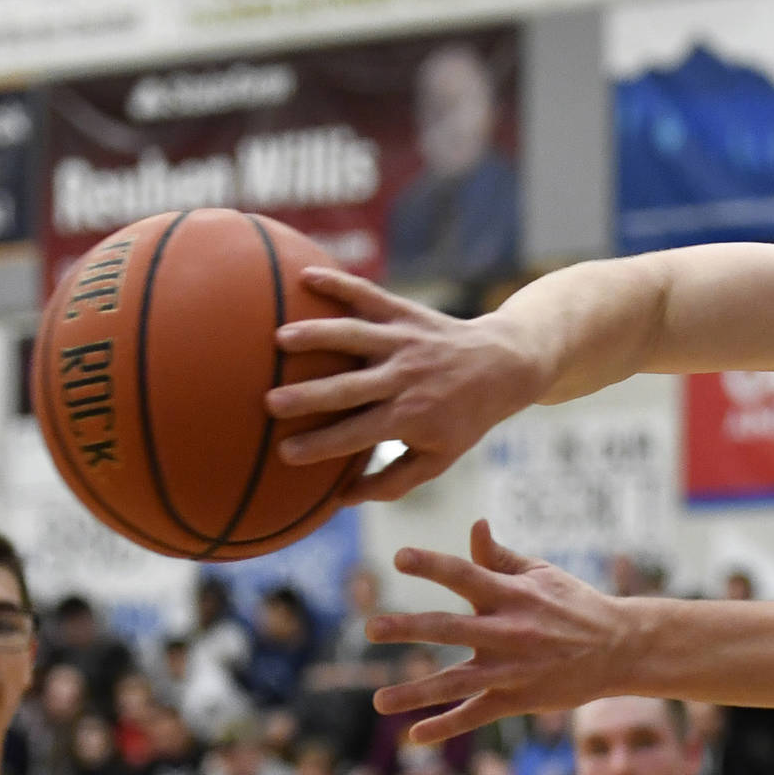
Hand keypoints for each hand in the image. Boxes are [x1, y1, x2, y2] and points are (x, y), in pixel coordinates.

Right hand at [265, 270, 547, 502]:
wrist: (503, 364)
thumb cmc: (463, 418)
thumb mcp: (439, 459)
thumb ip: (393, 482)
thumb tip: (342, 499)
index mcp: (411, 417)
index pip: (358, 434)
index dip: (322, 445)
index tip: (285, 452)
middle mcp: (405, 377)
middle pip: (350, 387)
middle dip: (310, 396)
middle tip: (270, 402)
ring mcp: (404, 340)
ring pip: (355, 336)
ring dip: (318, 336)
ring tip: (279, 339)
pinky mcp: (405, 312)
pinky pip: (369, 295)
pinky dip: (339, 283)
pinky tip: (304, 275)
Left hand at [369, 521, 631, 742]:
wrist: (619, 648)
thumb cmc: (573, 605)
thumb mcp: (541, 574)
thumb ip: (499, 557)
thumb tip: (473, 526)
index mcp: (511, 595)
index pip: (465, 575)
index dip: (432, 565)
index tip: (399, 557)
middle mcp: (508, 631)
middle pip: (450, 628)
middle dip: (408, 628)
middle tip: (371, 628)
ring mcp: (511, 669)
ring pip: (456, 682)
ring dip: (416, 692)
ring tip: (379, 700)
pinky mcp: (518, 699)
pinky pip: (476, 714)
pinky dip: (446, 726)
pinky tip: (415, 735)